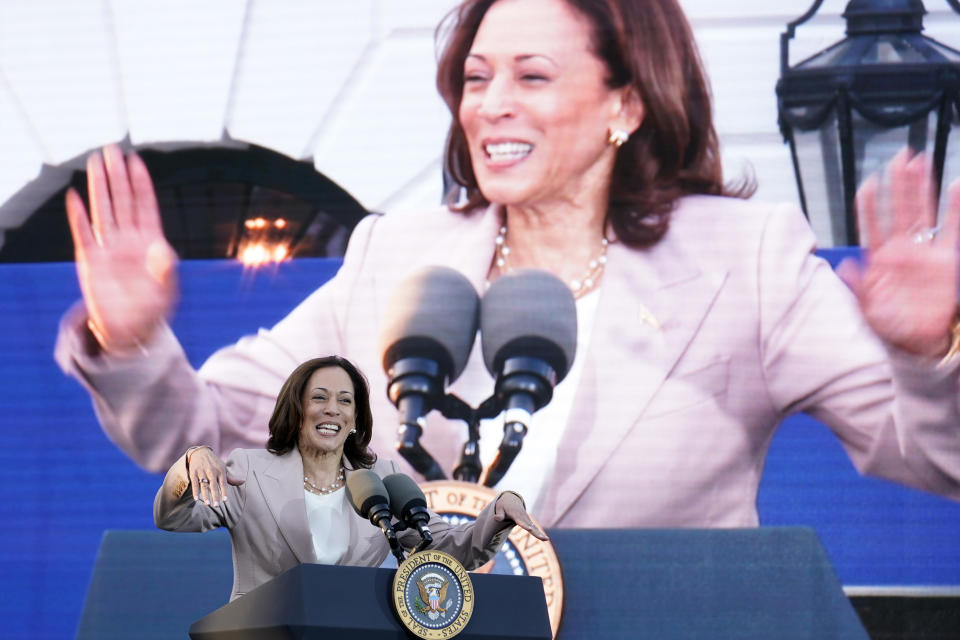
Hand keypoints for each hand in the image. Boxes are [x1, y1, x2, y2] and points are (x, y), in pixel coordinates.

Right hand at [65, 144, 178, 352]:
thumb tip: (163, 248)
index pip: (145, 206)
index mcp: (150, 243)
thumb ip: (165, 269)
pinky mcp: (91, 262)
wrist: (132, 331)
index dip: (141, 184)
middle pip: (122, 201)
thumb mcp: (166, 290)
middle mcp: (128, 241)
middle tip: (113, 150)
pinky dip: (78, 217)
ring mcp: (108, 249)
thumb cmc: (153, 309)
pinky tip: (74, 197)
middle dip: (118, 176)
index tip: (137, 161)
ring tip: (95, 163)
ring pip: (103, 211)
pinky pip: (83, 234)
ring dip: (99, 188)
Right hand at [186, 446, 243, 506]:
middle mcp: (212, 471)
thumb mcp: (223, 467)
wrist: (201, 452)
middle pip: (214, 486)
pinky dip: (195, 491)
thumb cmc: (214, 463)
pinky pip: (195, 483)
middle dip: (215, 496)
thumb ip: (230, 477)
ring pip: (204, 486)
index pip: (223, 483)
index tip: (225, 500)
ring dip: (206, 496)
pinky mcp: (194, 473)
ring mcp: (202, 472)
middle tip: (217, 505)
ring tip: (208, 504)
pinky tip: (196, 499)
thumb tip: (242, 482)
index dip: (224, 492)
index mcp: (220, 470)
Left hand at [494, 492, 547, 540]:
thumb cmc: (503, 505)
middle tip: (543, 538)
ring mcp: (526, 519)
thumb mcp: (499, 508)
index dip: (524, 525)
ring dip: (540, 534)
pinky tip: (544, 538)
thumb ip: (499, 514)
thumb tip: (496, 519)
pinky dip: (539, 533)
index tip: (529, 529)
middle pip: (530, 526)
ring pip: (534, 528)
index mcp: (515, 515)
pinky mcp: (528, 521)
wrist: (510, 499)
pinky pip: (534, 528)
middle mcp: (523, 517)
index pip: (520, 521)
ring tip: (546, 540)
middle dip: (537, 532)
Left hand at [837, 148, 959, 357]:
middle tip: (899, 157)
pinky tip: (956, 186)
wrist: (917, 341)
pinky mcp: (945, 259)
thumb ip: (858, 287)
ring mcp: (924, 252)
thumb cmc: (890, 324)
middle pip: (899, 209)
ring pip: (923, 212)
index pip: (872, 225)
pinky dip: (956, 209)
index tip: (868, 183)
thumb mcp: (868, 308)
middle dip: (898, 184)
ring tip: (921, 162)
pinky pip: (952, 230)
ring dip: (922, 188)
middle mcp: (901, 249)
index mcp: (879, 259)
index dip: (870, 205)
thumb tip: (846, 267)